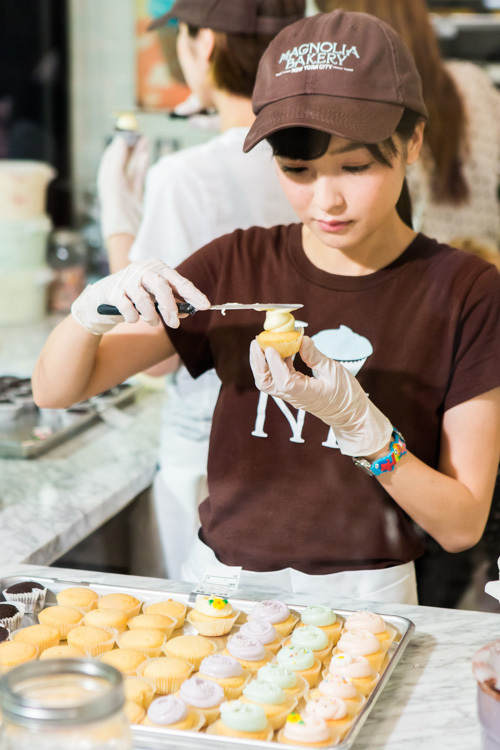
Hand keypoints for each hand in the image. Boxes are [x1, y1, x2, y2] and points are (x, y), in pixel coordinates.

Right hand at [71, 259, 209, 335]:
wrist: (104, 295)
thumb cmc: (137, 294)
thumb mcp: (156, 296)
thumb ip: (172, 301)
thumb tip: (189, 312)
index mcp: (158, 268)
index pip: (179, 281)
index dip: (193, 294)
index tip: (206, 306)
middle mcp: (143, 269)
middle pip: (161, 287)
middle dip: (170, 308)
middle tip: (175, 324)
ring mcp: (127, 279)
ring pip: (144, 300)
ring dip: (150, 316)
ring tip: (152, 322)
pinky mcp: (114, 292)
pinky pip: (127, 307)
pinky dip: (133, 317)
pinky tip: (134, 319)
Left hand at [97, 135, 148, 239]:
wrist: (125, 228)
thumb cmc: (116, 204)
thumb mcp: (114, 177)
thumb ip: (117, 158)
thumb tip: (121, 140)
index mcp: (105, 179)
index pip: (110, 157)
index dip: (118, 144)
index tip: (126, 133)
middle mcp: (115, 183)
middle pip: (122, 161)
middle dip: (129, 147)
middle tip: (137, 134)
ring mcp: (126, 190)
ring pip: (132, 167)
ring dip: (137, 154)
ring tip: (145, 140)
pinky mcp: (136, 196)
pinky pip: (139, 177)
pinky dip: (142, 166)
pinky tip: (146, 156)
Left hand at [249, 336, 391, 456]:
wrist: (350, 415)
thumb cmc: (345, 396)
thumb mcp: (334, 371)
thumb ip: (316, 356)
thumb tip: (301, 339)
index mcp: (304, 394)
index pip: (283, 380)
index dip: (274, 363)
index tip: (271, 346)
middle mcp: (293, 395)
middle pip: (266, 382)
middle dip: (258, 362)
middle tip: (257, 342)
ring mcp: (291, 394)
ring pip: (269, 380)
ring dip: (263, 362)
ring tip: (264, 342)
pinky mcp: (293, 390)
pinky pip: (279, 376)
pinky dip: (276, 362)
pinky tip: (282, 348)